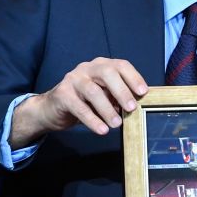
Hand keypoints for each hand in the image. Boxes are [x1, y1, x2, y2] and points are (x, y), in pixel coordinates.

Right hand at [10, 58, 147, 146]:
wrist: (52, 109)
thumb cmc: (85, 102)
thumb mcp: (105, 96)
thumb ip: (118, 97)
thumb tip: (139, 106)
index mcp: (102, 66)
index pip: (121, 65)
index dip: (133, 77)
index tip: (144, 92)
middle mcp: (87, 68)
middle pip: (107, 73)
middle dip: (121, 90)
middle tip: (131, 108)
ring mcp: (73, 79)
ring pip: (93, 91)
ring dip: (107, 109)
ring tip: (117, 124)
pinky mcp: (62, 94)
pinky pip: (79, 107)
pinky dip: (92, 120)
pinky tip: (102, 130)